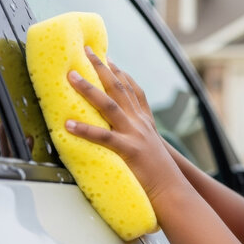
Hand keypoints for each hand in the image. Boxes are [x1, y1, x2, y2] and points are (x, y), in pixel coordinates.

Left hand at [65, 46, 187, 202]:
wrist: (174, 191)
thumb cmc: (161, 176)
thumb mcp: (151, 150)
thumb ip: (138, 140)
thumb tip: (125, 137)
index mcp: (146, 124)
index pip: (135, 91)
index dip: (121, 74)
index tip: (109, 59)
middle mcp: (141, 124)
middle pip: (120, 90)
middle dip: (102, 69)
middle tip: (87, 52)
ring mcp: (136, 136)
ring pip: (110, 106)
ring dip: (89, 89)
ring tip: (71, 76)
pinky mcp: (130, 151)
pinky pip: (105, 138)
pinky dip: (86, 131)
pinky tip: (69, 125)